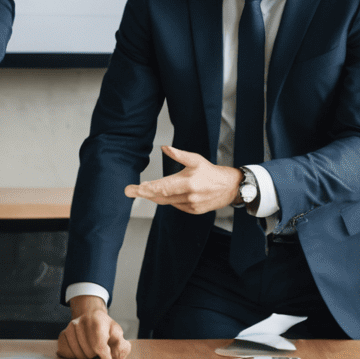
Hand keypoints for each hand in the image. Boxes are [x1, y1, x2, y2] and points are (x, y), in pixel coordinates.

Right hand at [56, 297, 129, 358]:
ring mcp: (70, 328)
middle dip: (95, 356)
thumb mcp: (117, 334)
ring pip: (77, 354)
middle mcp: (81, 321)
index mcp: (97, 319)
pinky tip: (81, 351)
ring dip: (86, 357)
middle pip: (88, 352)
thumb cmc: (105, 329)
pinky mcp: (63, 335)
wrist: (91, 318)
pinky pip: (67, 353)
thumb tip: (117, 355)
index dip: (104, 355)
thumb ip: (122, 345)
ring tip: (90, 350)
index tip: (107, 357)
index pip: (99, 345)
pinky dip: (74, 356)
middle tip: (98, 351)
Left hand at [126, 145, 241, 214]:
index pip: (163, 187)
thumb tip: (164, 148)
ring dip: (155, 196)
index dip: (148, 188)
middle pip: (161, 197)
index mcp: (188, 182)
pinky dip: (169, 200)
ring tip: (143, 191)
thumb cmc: (211, 172)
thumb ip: (178, 154)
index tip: (136, 188)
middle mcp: (189, 196)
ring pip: (167, 202)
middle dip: (144, 193)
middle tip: (130, 190)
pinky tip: (166, 194)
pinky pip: (176, 206)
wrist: (229, 187)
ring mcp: (191, 205)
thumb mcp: (195, 159)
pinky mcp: (193, 211)